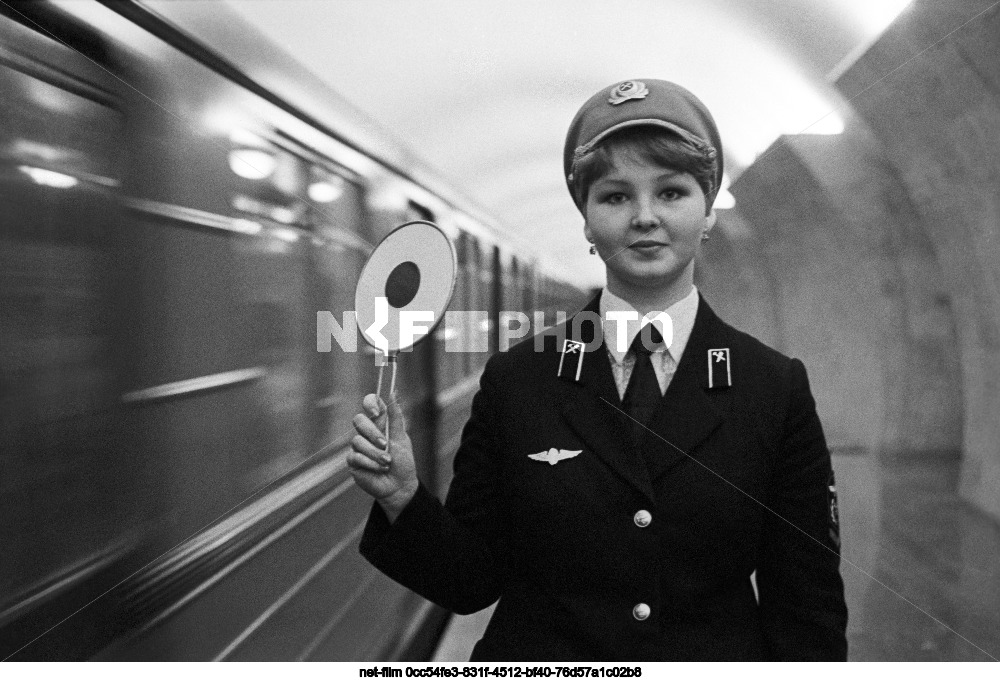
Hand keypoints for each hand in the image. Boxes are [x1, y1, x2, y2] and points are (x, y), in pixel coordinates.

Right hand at [348, 393, 417, 521]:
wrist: (400, 486)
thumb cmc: (403, 462)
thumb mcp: (402, 438)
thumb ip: (396, 417)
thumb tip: (393, 392)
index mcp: (380, 424)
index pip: (369, 405)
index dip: (370, 404)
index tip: (377, 412)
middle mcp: (366, 433)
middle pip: (358, 420)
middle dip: (372, 432)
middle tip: (385, 444)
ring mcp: (358, 447)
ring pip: (357, 441)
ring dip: (375, 453)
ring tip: (387, 462)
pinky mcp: (353, 461)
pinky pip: (355, 456)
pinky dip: (370, 463)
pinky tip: (380, 469)